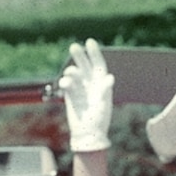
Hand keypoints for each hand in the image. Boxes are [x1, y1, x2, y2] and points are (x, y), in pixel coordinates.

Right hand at [56, 37, 113, 153]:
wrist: (87, 133)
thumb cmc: (99, 119)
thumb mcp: (104, 104)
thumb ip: (105, 90)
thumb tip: (110, 77)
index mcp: (102, 83)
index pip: (98, 64)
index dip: (94, 53)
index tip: (89, 41)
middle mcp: (91, 84)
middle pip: (85, 65)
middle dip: (79, 56)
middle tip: (74, 47)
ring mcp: (80, 89)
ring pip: (74, 73)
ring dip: (72, 71)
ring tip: (70, 74)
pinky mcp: (70, 95)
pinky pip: (66, 83)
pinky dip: (65, 81)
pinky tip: (65, 84)